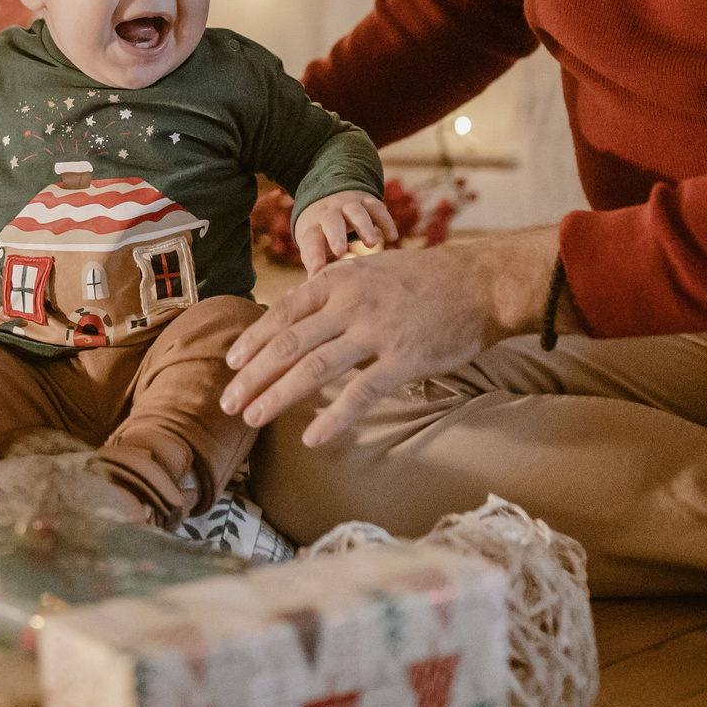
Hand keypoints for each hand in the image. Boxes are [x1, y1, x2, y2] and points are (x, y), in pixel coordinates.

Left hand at [218, 224, 559, 446]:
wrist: (479, 283)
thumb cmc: (423, 278)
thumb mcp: (369, 270)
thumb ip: (334, 292)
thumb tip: (297, 317)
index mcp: (338, 280)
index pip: (282, 313)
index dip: (253, 341)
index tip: (232, 365)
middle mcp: (350, 304)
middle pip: (288, 344)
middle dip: (253, 376)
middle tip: (228, 402)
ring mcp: (376, 332)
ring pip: (313, 368)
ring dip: (277, 395)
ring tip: (252, 418)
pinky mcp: (403, 360)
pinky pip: (360, 393)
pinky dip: (333, 418)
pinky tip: (310, 437)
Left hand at [292, 190, 397, 274]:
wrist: (328, 196)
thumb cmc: (320, 231)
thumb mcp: (312, 243)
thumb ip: (314, 262)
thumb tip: (314, 285)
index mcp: (313, 225)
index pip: (311, 240)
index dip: (314, 256)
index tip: (317, 272)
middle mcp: (329, 212)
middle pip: (331, 221)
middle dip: (335, 235)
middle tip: (340, 251)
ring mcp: (348, 204)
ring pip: (356, 212)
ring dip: (364, 227)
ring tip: (372, 244)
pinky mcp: (367, 200)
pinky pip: (377, 208)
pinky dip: (385, 221)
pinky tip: (392, 237)